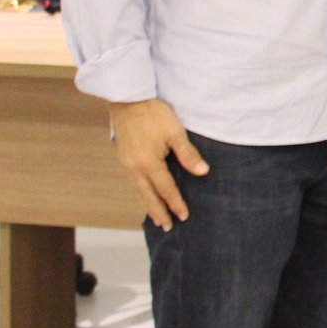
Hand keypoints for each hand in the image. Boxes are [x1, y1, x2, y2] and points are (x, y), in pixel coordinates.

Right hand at [108, 99, 207, 229]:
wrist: (127, 100)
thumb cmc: (153, 114)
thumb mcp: (175, 132)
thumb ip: (188, 154)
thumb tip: (202, 172)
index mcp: (149, 163)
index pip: (166, 189)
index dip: (176, 203)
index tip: (184, 216)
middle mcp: (135, 168)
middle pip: (149, 196)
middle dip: (159, 212)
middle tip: (168, 227)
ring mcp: (127, 164)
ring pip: (139, 191)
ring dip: (149, 205)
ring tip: (157, 218)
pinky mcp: (124, 158)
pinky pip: (134, 182)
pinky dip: (141, 193)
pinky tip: (146, 196)